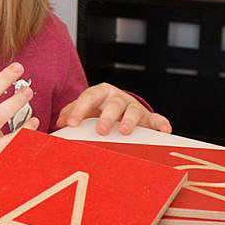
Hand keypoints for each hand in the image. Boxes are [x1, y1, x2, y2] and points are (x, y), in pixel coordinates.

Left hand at [55, 83, 171, 135]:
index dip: (79, 110)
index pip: (88, 98)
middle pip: (113, 104)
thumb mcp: (84, 109)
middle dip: (107, 117)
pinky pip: (157, 119)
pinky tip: (165, 131)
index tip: (71, 124)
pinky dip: (161, 124)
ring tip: (125, 132)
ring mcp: (134, 107)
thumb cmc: (98, 110)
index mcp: (100, 93)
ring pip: (133, 111)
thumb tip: (59, 123)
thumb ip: (71, 113)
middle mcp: (117, 98)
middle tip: (100, 131)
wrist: (118, 108)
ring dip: (129, 120)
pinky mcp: (148, 118)